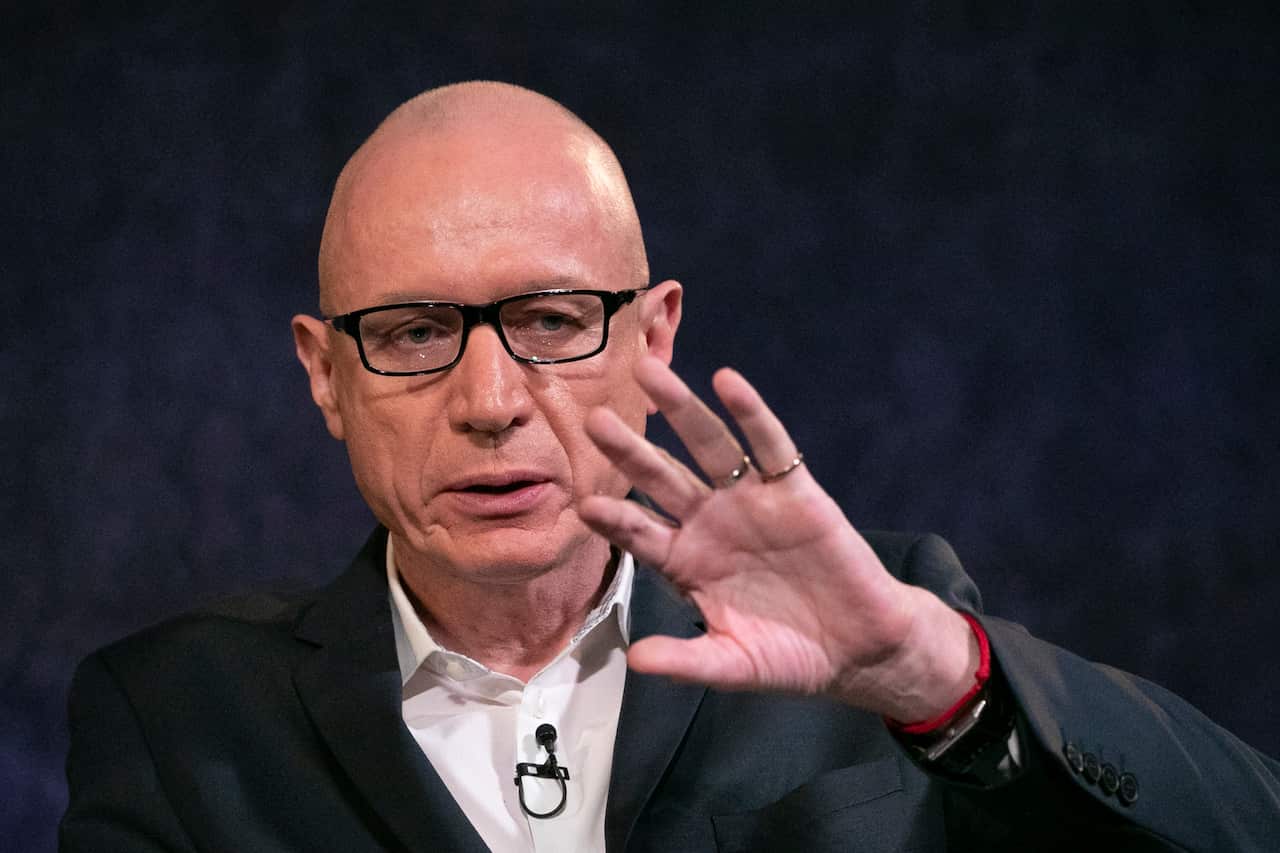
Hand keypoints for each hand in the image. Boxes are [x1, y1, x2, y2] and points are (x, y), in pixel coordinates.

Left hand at [579, 357, 977, 722]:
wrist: (859, 648)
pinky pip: (770, 446)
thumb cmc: (790, 656)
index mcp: (686, 562)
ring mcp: (751, 502)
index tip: (583, 504)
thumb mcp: (732, 665)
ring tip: (648, 373)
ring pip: (708, 447)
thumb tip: (635, 660)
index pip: (639, 533)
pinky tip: (728, 382)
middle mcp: (710, 522)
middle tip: (593, 420)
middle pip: (661, 478)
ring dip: (679, 410)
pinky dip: (751, 413)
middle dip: (629, 450)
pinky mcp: (795, 491)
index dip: (614, 519)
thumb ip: (686, 662)